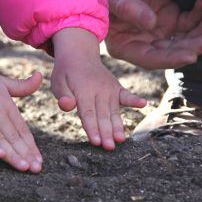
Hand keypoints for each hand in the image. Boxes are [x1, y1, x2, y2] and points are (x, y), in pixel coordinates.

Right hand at [0, 54, 42, 172]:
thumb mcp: (1, 82)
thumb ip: (21, 86)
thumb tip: (40, 75)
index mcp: (6, 104)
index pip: (22, 129)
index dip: (31, 146)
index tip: (39, 160)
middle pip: (13, 136)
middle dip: (26, 154)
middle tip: (36, 169)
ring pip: (0, 138)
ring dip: (12, 154)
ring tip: (24, 167)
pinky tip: (1, 154)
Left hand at [51, 28, 147, 149]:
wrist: (79, 53)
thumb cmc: (66, 73)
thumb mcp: (58, 82)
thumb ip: (63, 95)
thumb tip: (67, 106)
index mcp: (83, 90)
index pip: (88, 113)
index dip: (92, 128)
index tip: (96, 142)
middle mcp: (99, 90)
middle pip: (103, 115)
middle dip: (106, 132)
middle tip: (109, 148)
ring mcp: (110, 89)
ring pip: (114, 111)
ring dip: (118, 126)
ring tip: (121, 140)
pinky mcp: (117, 88)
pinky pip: (126, 95)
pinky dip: (135, 100)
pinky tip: (143, 104)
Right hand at [100, 0, 201, 68]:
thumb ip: (127, 7)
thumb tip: (150, 24)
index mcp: (124, 43)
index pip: (150, 58)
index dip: (170, 59)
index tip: (190, 56)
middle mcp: (143, 41)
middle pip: (171, 52)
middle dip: (192, 48)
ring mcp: (159, 29)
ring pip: (184, 39)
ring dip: (199, 34)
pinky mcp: (171, 16)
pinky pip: (188, 21)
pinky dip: (198, 15)